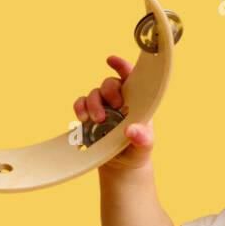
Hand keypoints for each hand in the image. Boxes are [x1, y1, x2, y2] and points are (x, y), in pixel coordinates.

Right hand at [73, 55, 155, 171]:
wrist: (120, 165)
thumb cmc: (137, 150)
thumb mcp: (144, 147)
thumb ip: (143, 139)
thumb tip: (132, 130)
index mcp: (135, 101)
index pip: (130, 77)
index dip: (121, 66)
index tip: (111, 60)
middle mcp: (118, 99)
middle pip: (110, 83)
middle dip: (109, 91)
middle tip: (115, 106)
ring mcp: (102, 106)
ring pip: (94, 93)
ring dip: (93, 104)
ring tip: (98, 119)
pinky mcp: (89, 116)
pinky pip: (80, 104)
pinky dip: (79, 108)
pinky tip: (82, 119)